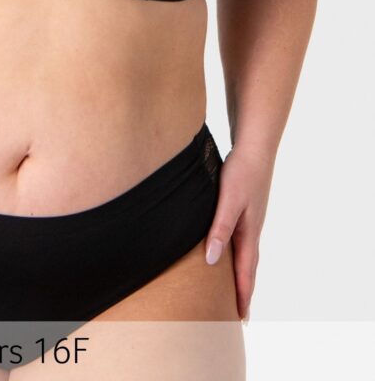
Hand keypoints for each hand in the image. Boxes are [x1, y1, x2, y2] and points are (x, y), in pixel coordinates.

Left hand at [203, 144, 273, 321]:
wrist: (254, 148)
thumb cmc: (240, 174)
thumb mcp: (228, 202)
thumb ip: (219, 229)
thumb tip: (212, 261)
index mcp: (248, 233)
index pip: (246, 272)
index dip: (243, 295)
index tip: (241, 318)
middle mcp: (251, 230)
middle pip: (248, 267)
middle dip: (244, 291)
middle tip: (240, 315)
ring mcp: (249, 220)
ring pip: (244, 254)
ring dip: (241, 274)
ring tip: (236, 290)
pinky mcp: (244, 210)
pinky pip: (240, 240)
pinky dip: (236, 254)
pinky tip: (228, 251)